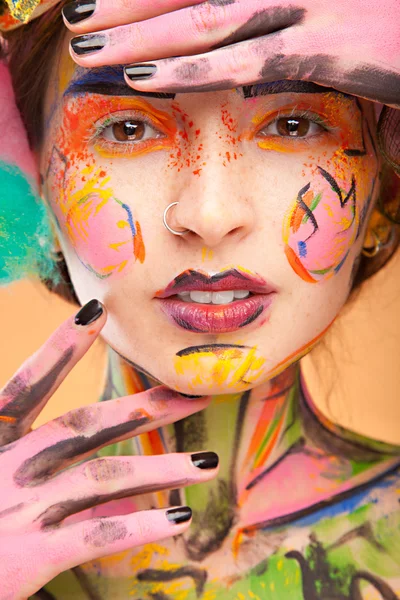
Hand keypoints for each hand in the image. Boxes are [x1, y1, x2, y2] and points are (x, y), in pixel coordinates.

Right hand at [0, 299, 216, 599]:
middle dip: (142, 408)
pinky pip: (97, 534)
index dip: (61, 347)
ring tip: (206, 464)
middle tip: (191, 394)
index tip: (96, 311)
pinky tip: (180, 520)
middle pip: (85, 426)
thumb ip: (15, 438)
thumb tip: (53, 428)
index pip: (28, 385)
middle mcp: (7, 466)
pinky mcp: (29, 556)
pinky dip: (141, 526)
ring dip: (161, 468)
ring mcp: (20, 510)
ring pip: (105, 477)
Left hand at [63, 0, 399, 106]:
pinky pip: (241, 60)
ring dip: (139, 33)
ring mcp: (309, 1)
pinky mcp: (327, 43)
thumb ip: (282, 6)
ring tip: (90, 45)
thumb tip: (246, 28)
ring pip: (202, 18)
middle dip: (125, 0)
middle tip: (77, 15)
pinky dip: (187, 69)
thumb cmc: (390, 8)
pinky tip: (144, 77)